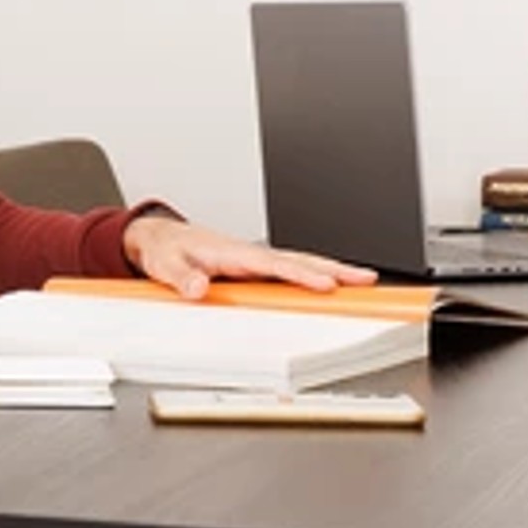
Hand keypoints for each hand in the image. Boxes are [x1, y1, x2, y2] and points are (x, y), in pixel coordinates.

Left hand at [123, 215, 377, 298]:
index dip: (301, 274)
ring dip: (331, 271)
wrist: (161, 239)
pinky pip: (290, 272)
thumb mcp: (165, 265)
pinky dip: (314, 276)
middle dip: (333, 268)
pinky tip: (331, 286)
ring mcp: (254, 262)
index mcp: (231, 253)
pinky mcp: (254, 269)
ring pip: (299, 264)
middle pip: (298, 260)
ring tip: (362, 281)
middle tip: (366, 279)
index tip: (326, 283)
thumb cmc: (166, 249)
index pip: (273, 264)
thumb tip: (199, 288)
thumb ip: (182, 278)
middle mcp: (248, 255)